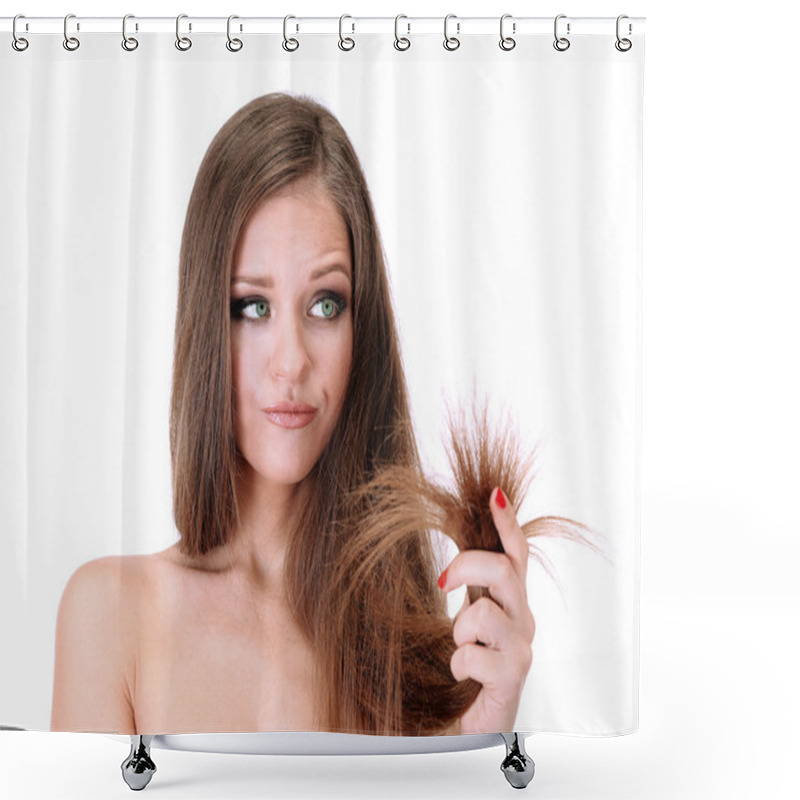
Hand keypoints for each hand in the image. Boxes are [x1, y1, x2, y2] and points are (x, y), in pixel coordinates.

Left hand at [438, 487, 535, 733]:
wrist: (470, 721)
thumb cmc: (469, 664)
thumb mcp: (468, 616)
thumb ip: (470, 584)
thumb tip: (455, 543)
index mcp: (511, 600)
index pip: (516, 552)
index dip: (508, 523)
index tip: (494, 494)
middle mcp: (522, 619)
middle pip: (506, 571)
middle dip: (468, 565)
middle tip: (442, 581)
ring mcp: (520, 649)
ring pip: (485, 613)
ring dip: (460, 628)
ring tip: (459, 647)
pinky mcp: (511, 678)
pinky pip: (473, 656)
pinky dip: (458, 663)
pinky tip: (460, 675)